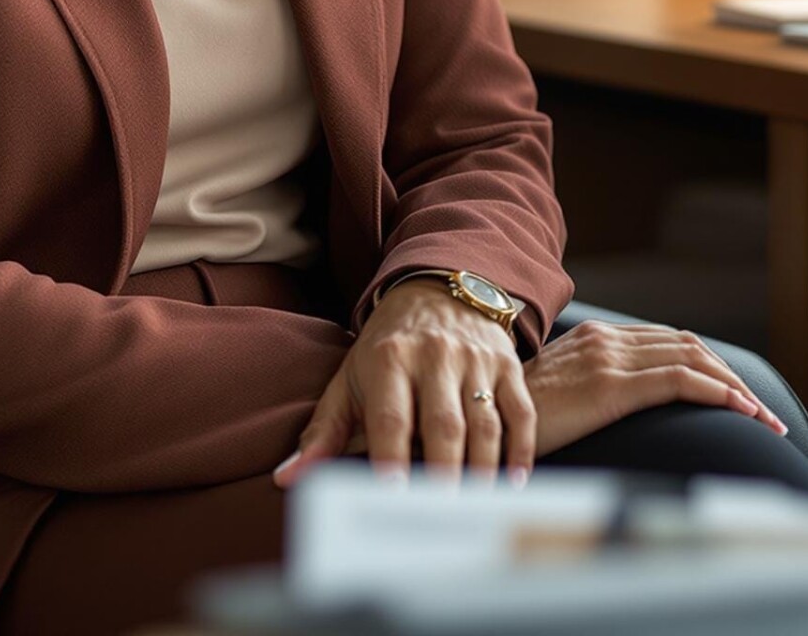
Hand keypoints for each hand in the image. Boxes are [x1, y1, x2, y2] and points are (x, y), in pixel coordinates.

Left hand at [273, 277, 533, 487]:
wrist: (433, 289)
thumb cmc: (386, 348)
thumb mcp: (350, 378)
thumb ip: (322, 431)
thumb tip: (287, 478)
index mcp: (388, 358)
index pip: (390, 416)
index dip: (391, 458)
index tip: (392, 498)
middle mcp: (434, 355)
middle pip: (442, 424)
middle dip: (442, 474)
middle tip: (440, 519)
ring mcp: (474, 359)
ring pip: (484, 423)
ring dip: (482, 472)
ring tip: (474, 512)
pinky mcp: (506, 364)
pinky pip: (519, 411)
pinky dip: (520, 450)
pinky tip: (512, 483)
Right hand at [521, 319, 790, 456]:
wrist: (483, 419)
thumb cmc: (517, 418)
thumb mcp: (561, 394)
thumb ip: (591, 387)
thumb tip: (622, 409)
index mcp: (595, 338)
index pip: (670, 341)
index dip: (712, 366)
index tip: (740, 398)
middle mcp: (605, 339)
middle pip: (689, 345)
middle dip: (733, 377)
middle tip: (764, 413)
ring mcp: (608, 358)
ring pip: (692, 358)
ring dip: (736, 387)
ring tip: (764, 418)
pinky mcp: (610, 385)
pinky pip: (679, 380)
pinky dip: (719, 392)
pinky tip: (742, 411)